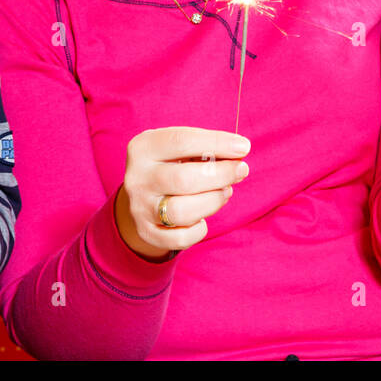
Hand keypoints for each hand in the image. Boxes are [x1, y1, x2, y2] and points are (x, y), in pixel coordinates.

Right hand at [114, 127, 250, 260]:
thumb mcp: (179, 148)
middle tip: (241, 170)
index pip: (181, 141)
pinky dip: (199, 229)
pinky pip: (180, 238)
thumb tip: (239, 151)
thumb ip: (205, 148)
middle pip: (184, 179)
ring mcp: (140, 208)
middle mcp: (136, 178)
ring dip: (213, 201)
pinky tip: (203, 216)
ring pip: (182, 211)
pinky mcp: (147, 233)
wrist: (143, 195)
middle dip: (221, 175)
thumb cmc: (172, 164)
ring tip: (225, 191)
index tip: (243, 147)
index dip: (217, 143)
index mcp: (143, 148)